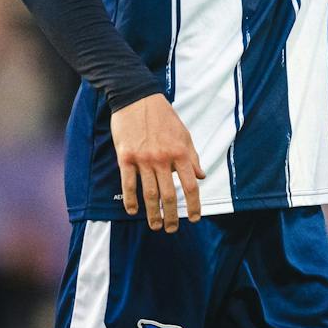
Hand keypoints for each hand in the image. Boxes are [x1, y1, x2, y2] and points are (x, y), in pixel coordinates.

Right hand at [110, 92, 202, 231]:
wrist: (137, 98)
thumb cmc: (163, 116)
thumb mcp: (184, 134)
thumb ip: (192, 156)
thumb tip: (201, 176)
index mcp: (180, 152)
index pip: (190, 185)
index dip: (194, 204)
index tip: (195, 218)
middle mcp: (163, 158)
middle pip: (169, 194)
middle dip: (171, 215)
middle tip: (171, 229)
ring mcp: (143, 159)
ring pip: (149, 193)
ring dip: (152, 213)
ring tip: (155, 225)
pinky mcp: (126, 157)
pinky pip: (128, 183)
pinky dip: (130, 200)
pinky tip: (132, 211)